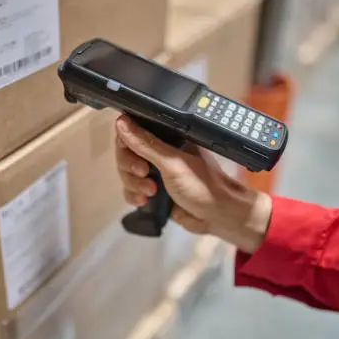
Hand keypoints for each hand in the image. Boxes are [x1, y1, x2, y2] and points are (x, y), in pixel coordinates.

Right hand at [114, 115, 271, 252]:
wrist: (216, 216)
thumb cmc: (201, 185)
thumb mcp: (172, 162)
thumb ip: (146, 143)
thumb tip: (121, 121)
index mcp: (168, 137)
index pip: (134, 130)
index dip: (127, 143)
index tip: (134, 155)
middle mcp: (160, 151)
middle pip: (126, 153)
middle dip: (130, 167)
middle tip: (145, 174)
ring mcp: (156, 171)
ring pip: (127, 173)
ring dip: (133, 184)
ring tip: (149, 192)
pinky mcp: (153, 190)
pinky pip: (131, 189)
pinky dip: (133, 195)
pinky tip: (144, 200)